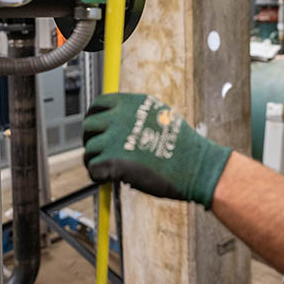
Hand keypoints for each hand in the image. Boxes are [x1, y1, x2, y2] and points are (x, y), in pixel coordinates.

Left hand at [82, 93, 231, 208]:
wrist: (195, 166)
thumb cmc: (183, 146)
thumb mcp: (160, 116)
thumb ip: (136, 115)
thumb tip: (118, 121)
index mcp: (131, 103)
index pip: (98, 104)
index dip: (94, 117)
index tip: (97, 129)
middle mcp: (119, 117)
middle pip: (88, 126)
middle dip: (92, 139)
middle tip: (101, 152)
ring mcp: (113, 139)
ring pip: (89, 150)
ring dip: (96, 161)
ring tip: (109, 169)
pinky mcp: (112, 161)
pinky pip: (93, 169)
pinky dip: (99, 176)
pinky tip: (110, 179)